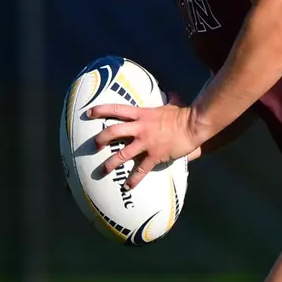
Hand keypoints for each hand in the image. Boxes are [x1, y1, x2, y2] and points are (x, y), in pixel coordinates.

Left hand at [89, 102, 204, 187]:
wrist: (192, 126)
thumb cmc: (183, 115)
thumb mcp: (171, 105)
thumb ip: (168, 101)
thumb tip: (172, 94)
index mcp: (141, 114)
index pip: (116, 110)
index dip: (100, 110)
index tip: (88, 113)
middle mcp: (139, 128)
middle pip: (113, 132)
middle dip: (100, 139)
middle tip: (94, 145)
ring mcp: (146, 143)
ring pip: (122, 154)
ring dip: (110, 163)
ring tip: (103, 170)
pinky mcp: (154, 156)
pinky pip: (140, 170)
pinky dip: (133, 179)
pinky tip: (127, 187)